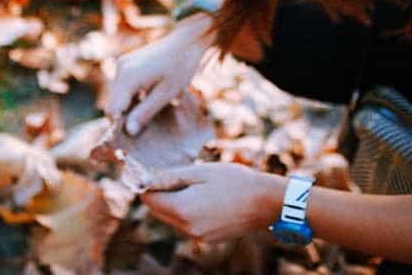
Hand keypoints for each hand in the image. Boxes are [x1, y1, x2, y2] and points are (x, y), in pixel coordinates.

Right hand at [104, 14, 211, 135]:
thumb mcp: (166, 93)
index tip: (136, 136)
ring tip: (149, 110)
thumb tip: (129, 131)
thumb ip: (145, 112)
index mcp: (128, 77)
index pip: (113, 110)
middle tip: (145, 125)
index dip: (121, 125)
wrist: (187, 40)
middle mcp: (121, 69)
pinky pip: (123, 86)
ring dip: (129, 106)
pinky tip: (148, 97)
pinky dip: (131, 95)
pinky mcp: (127, 62)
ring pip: (118, 95)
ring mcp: (123, 64)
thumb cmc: (180, 66)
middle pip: (113, 103)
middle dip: (125, 116)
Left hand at [140, 162, 284, 242]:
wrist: (265, 202)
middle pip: (158, 211)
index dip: (148, 184)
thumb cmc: (234, 181)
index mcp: (183, 209)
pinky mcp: (207, 239)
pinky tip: (206, 199)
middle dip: (160, 194)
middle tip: (176, 176)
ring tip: (196, 186)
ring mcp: (198, 237)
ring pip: (171, 219)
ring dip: (174, 203)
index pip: (148, 199)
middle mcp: (187, 228)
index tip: (155, 172)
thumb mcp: (201, 171)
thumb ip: (170, 176)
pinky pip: (187, 225)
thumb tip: (145, 179)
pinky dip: (188, 212)